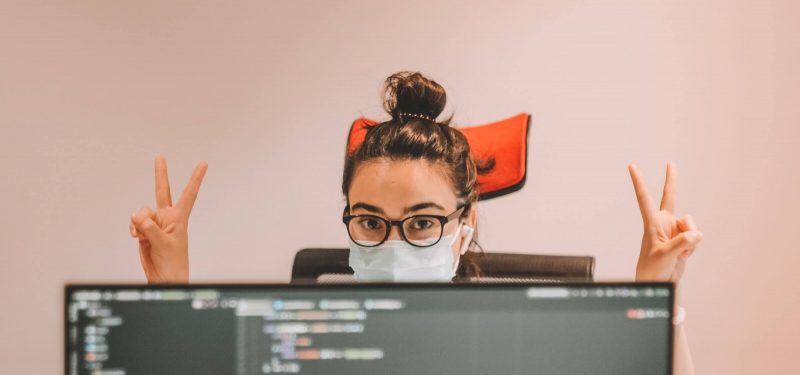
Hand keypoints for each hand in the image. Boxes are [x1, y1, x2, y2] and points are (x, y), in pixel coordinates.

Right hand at [129, 156, 207, 282]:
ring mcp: (155, 223)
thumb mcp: (163, 243)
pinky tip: (137, 237)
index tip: (203, 163)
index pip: (189, 194)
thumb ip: (149, 227)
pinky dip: (133, 229)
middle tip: (160, 157)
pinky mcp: (144, 230)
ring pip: (141, 212)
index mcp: (179, 218)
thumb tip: (137, 215)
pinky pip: (134, 222)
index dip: (196, 178)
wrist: (164, 277)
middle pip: (163, 191)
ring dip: (138, 222)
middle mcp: (167, 217)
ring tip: (143, 236)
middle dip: (160, 174)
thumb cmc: (173, 263)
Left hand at [628, 163, 702, 281]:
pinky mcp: (684, 238)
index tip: (631, 165)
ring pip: (692, 225)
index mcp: (651, 222)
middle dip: (672, 180)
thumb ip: (682, 242)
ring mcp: (675, 230)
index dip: (639, 181)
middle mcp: (663, 222)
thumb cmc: (654, 269)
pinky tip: (683, 255)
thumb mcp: (666, 255)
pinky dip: (693, 248)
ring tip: (679, 253)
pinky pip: (696, 237)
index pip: (644, 198)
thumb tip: (697, 234)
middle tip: (671, 162)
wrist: (660, 282)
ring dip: (690, 241)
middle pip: (670, 197)